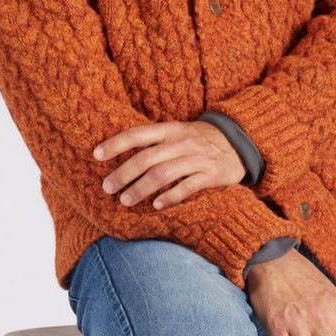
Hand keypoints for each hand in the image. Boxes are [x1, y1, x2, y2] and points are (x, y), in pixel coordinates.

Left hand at [94, 121, 245, 208]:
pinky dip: (170, 197)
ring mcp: (197, 158)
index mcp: (170, 129)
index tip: (96, 155)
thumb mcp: (177, 132)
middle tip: (107, 187)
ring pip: (163, 173)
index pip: (138, 134)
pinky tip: (157, 206)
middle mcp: (182, 141)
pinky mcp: (212, 174)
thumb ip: (154, 142)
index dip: (116, 144)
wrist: (239, 142)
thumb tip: (120, 154)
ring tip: (125, 200)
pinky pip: (188, 187)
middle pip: (146, 158)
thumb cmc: (199, 139)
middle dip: (123, 173)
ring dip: (141, 188)